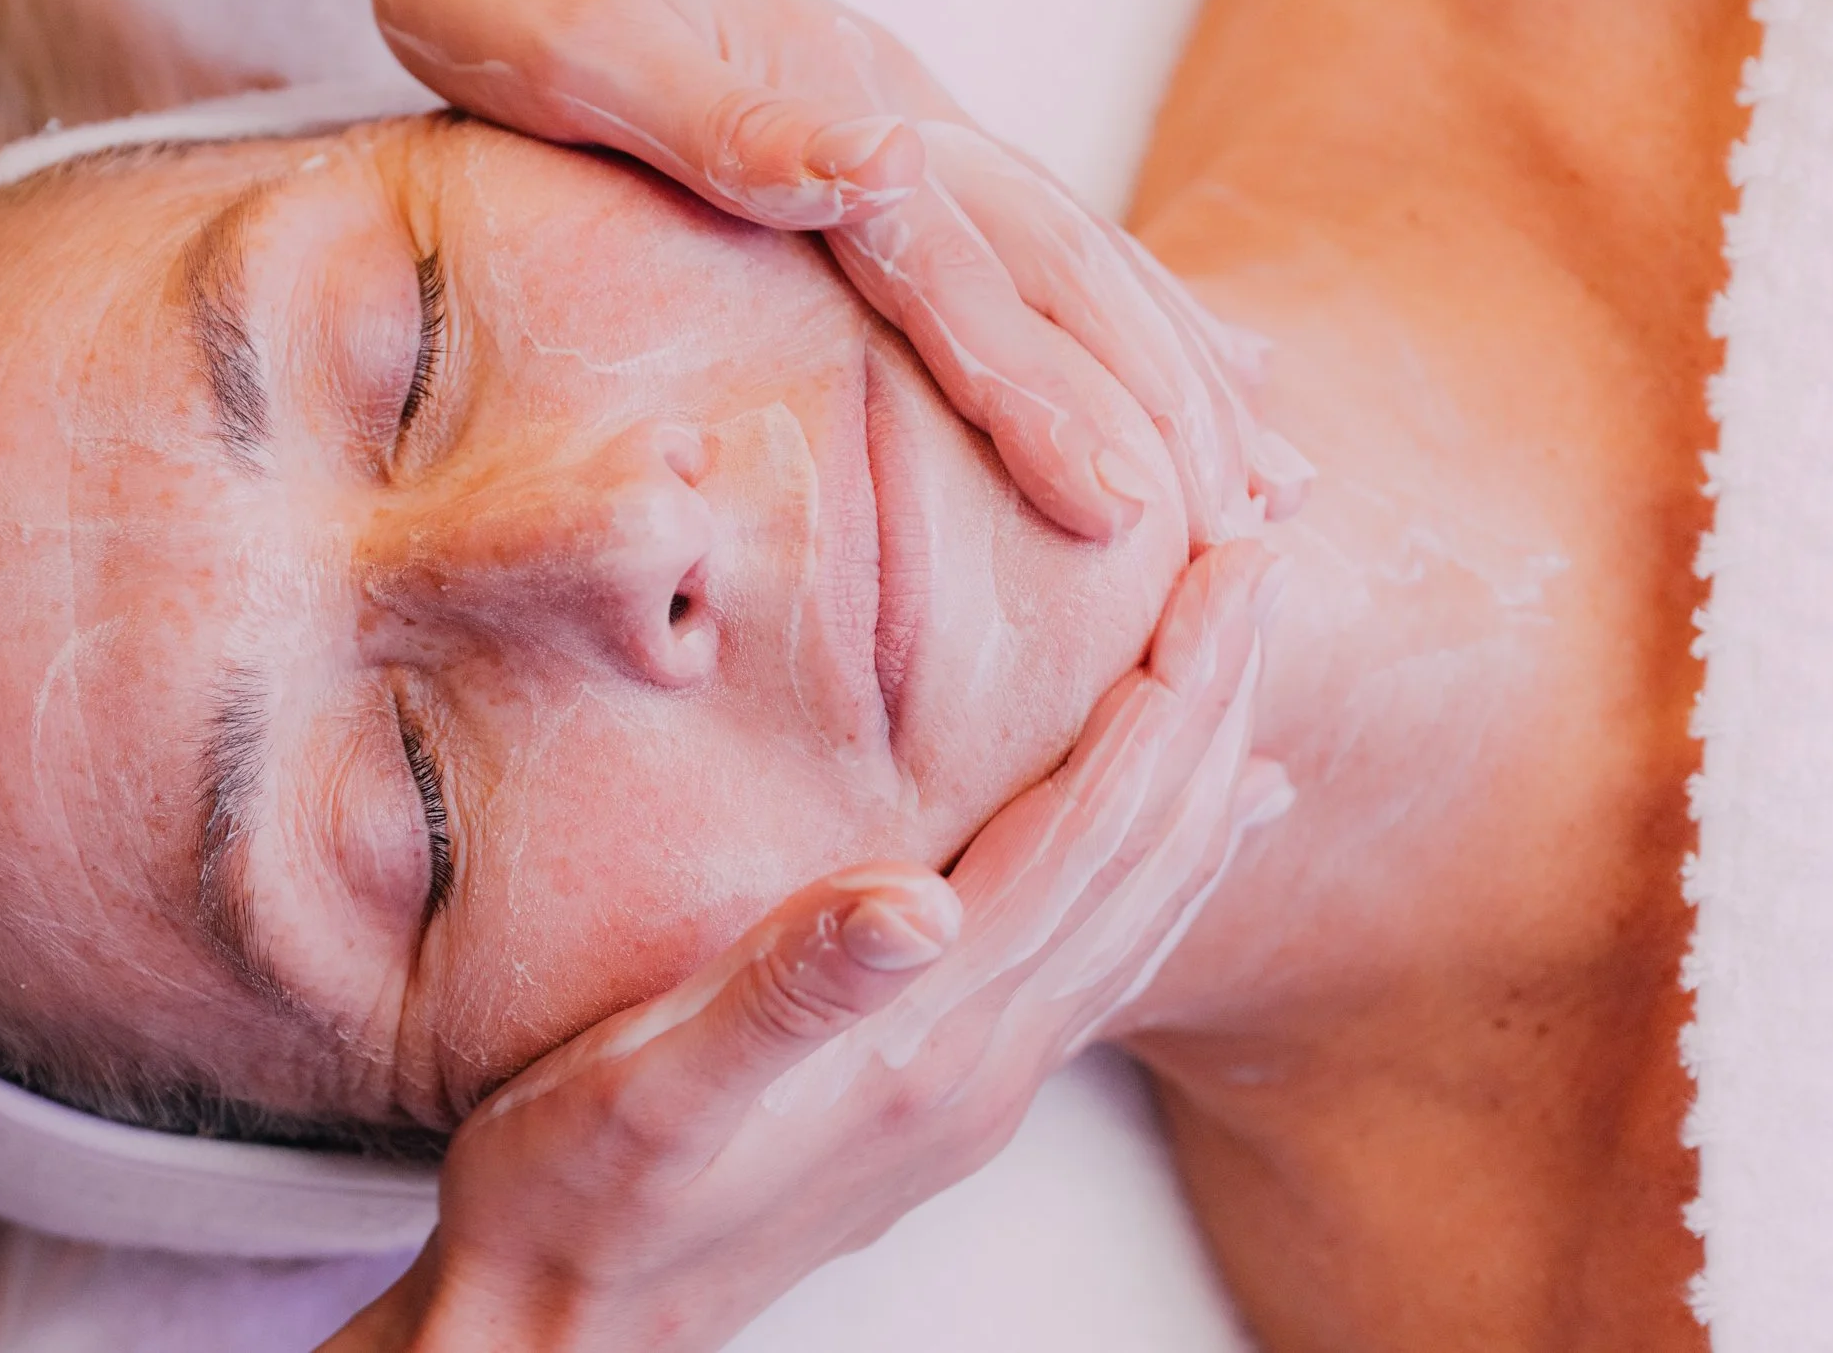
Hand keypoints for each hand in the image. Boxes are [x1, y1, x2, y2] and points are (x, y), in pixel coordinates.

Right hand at [330, 541, 1290, 1352]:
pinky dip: (1168, 873)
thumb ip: (785, 996)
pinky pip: (1107, 954)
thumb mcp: (647, 1091)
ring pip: (1144, 902)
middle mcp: (986, 1055)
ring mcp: (984, 1080)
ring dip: (1205, 772)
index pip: (1096, 822)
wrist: (572, 1339)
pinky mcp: (956, 1091)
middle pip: (1149, 848)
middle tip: (1261, 557)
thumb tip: (913, 905)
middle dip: (1216, 697)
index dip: (1175, 687)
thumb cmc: (581, 1203)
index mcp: (928, 1026)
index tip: (1230, 564)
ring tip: (1247, 668)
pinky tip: (1193, 838)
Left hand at [354, 0, 1311, 548]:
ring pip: (1075, 252)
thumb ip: (738, 120)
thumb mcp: (588, 52)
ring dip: (1176, 357)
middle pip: (1072, 272)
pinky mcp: (873, 129)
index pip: (982, 284)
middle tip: (1261, 520)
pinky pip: (1026, 231)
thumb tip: (892, 165)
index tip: (1144, 515)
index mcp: (846, 113)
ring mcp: (900, 118)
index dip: (1064, 403)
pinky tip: (1158, 337)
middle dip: (1171, 399)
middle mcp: (904, 114)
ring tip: (1267, 454)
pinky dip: (1114, 302)